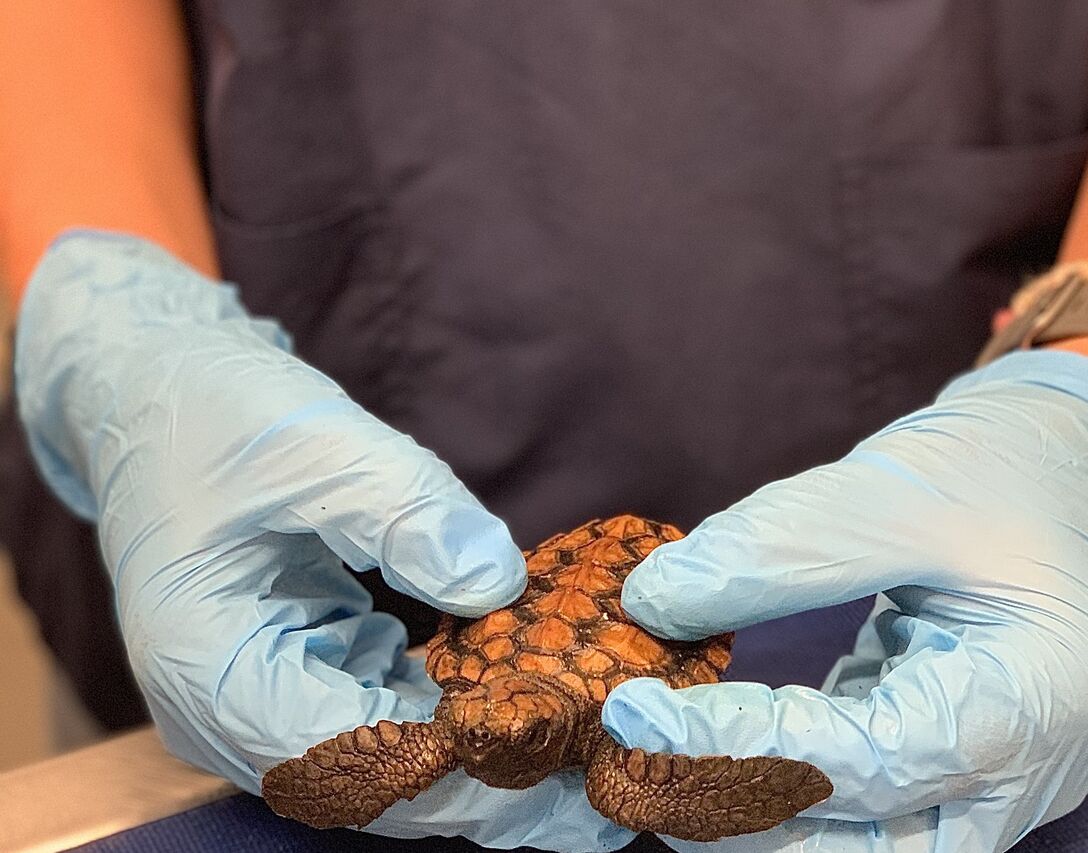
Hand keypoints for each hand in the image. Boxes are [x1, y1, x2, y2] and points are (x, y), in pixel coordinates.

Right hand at [15, 231, 633, 851]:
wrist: (165, 391)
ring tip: (591, 762)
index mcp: (211, 670)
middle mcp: (233, 708)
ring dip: (486, 761)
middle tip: (604, 806)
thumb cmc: (219, 414)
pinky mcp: (307, 670)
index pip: (347, 761)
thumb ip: (402, 512)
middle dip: (490, 794)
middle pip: (376, 782)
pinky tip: (537, 700)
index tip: (559, 772)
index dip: (457, 778)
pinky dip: (461, 710)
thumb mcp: (313, 445)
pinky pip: (392, 711)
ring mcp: (270, 695)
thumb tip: (495, 582)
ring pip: (391, 759)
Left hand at [607, 351, 1087, 851]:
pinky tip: (709, 751)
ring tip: (658, 777)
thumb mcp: (897, 490)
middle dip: (745, 816)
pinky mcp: (947, 760)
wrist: (1075, 464)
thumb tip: (652, 602)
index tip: (639, 714)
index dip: (744, 747)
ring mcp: (992, 777)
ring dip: (760, 821)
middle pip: (871, 846)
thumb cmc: (1007, 467)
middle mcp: (1028, 767)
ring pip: (866, 848)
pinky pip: (862, 806)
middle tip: (635, 773)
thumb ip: (779, 549)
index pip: (868, 760)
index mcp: (1039, 697)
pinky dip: (785, 787)